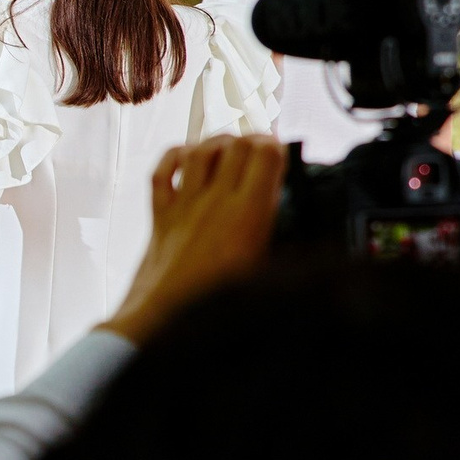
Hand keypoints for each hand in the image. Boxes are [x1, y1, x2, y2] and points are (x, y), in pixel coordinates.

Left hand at [102, 135, 286, 345]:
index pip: (266, 154)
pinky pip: (162, 171)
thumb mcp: (266, 272)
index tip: (283, 153)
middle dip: (253, 139)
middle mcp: (215, 200)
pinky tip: (188, 159)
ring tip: (231, 147)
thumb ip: (283, 242)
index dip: (278, 146)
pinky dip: (175, 157)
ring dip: (219, 141)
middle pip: (237, 145)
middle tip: (262, 148)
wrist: (164, 319)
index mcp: (248, 214)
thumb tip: (300, 229)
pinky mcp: (160, 214)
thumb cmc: (215, 304)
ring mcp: (184, 204)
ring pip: (201, 149)